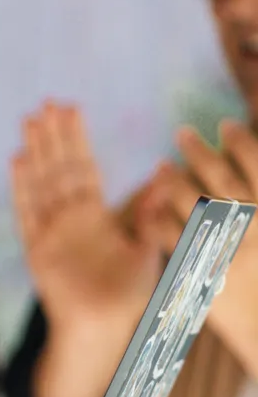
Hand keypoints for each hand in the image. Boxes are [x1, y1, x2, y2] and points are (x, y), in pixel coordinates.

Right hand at [14, 104, 165, 396]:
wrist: (101, 329)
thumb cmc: (127, 295)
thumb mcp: (147, 249)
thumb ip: (151, 213)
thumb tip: (166, 174)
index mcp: (95, 216)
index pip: (84, 168)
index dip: (76, 139)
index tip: (71, 109)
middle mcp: (69, 218)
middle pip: (59, 168)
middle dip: (53, 136)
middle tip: (47, 102)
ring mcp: (50, 231)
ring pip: (41, 182)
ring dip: (36, 152)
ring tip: (29, 121)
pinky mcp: (37, 248)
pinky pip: (27, 211)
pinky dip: (21, 186)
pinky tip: (17, 160)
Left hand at [171, 122, 257, 371]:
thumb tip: (249, 165)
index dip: (241, 144)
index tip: (225, 124)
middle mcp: (253, 229)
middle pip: (222, 182)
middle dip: (200, 154)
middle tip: (181, 132)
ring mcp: (226, 251)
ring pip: (194, 207)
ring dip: (174, 182)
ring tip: (161, 166)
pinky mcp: (201, 273)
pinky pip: (174, 241)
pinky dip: (160, 221)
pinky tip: (150, 207)